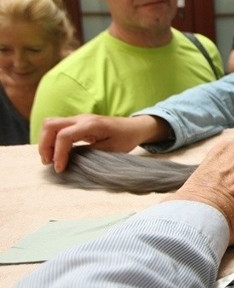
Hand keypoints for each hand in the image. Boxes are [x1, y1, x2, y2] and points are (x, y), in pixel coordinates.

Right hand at [39, 114, 167, 172]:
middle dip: (45, 145)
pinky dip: (53, 140)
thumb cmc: (126, 138)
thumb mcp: (111, 150)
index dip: (58, 153)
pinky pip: (57, 128)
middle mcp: (81, 118)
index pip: (64, 136)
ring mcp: (78, 119)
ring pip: (50, 124)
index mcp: (91, 125)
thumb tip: (71, 160)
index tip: (60, 169)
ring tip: (51, 159)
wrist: (134, 127)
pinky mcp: (77, 123)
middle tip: (49, 163)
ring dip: (46, 142)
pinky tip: (58, 153)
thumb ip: (91, 153)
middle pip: (50, 125)